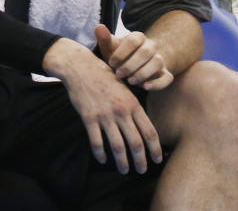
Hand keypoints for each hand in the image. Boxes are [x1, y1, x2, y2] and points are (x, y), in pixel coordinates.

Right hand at [43, 38, 162, 174]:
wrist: (80, 67)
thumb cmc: (104, 77)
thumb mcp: (125, 89)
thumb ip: (135, 107)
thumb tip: (144, 127)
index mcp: (133, 104)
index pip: (150, 132)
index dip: (155, 149)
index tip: (157, 160)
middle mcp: (121, 111)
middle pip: (136, 143)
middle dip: (140, 160)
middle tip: (142, 170)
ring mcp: (104, 115)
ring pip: (117, 145)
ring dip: (122, 161)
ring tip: (124, 170)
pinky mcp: (88, 117)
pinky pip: (96, 141)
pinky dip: (100, 153)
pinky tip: (102, 160)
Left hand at [95, 24, 172, 90]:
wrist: (133, 67)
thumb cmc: (118, 56)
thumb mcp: (110, 48)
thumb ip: (105, 39)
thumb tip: (98, 26)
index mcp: (138, 37)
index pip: (133, 40)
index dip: (121, 53)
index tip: (111, 63)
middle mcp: (151, 46)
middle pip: (146, 52)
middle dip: (131, 65)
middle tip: (119, 74)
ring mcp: (160, 59)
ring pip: (157, 63)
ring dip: (143, 73)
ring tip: (130, 81)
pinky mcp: (165, 74)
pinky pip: (167, 78)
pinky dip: (157, 83)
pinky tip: (145, 87)